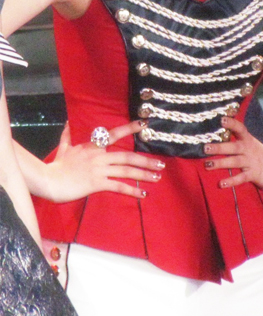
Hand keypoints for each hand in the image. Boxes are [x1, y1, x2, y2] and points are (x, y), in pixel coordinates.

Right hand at [43, 121, 162, 201]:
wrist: (48, 181)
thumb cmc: (56, 165)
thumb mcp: (64, 147)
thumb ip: (68, 135)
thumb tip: (67, 121)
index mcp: (93, 146)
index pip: (114, 134)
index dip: (130, 128)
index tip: (144, 124)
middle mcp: (99, 156)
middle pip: (128, 156)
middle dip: (146, 161)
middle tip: (161, 164)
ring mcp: (99, 170)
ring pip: (127, 171)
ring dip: (144, 175)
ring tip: (157, 177)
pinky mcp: (97, 183)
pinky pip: (118, 186)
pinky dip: (132, 190)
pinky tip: (143, 194)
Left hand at [205, 117, 262, 189]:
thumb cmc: (257, 153)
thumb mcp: (249, 143)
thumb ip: (236, 138)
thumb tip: (218, 129)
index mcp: (247, 140)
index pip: (240, 129)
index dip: (232, 124)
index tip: (222, 119)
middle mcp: (249, 150)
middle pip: (234, 147)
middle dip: (220, 147)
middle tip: (205, 148)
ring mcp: (251, 162)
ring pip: (235, 162)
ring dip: (221, 163)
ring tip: (207, 164)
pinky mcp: (253, 174)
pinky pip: (241, 178)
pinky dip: (232, 181)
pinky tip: (221, 184)